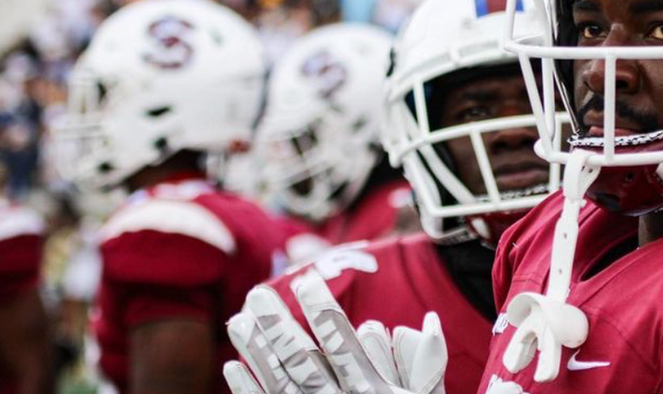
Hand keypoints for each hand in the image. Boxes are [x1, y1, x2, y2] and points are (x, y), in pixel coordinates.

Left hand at [225, 270, 446, 393]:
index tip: (306, 279)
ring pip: (281, 383)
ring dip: (256, 352)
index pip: (343, 344)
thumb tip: (430, 318)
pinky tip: (233, 368)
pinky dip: (251, 391)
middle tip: (257, 293)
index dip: (322, 312)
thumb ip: (428, 361)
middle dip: (277, 326)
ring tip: (237, 320)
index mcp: (373, 391)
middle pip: (303, 361)